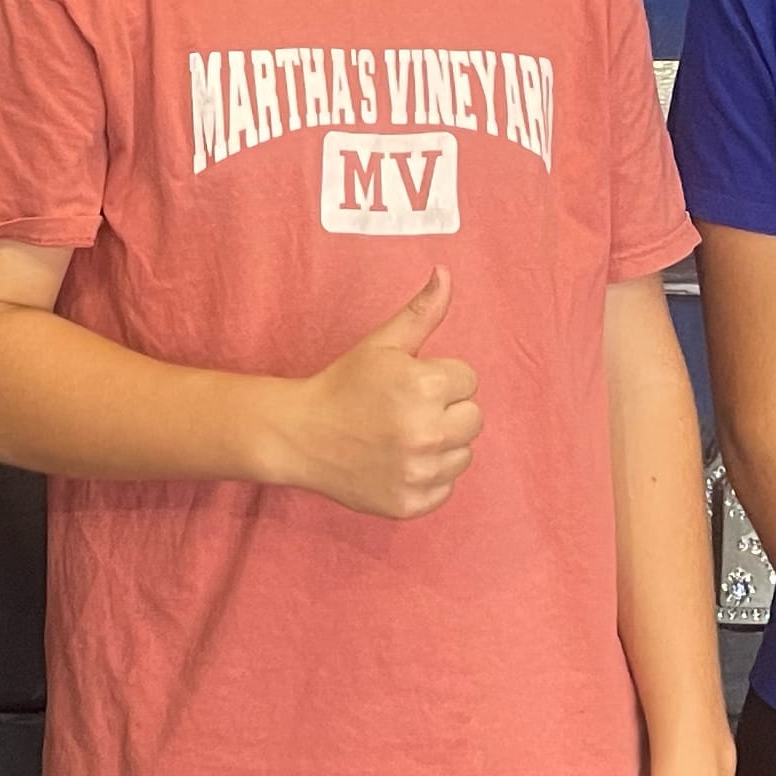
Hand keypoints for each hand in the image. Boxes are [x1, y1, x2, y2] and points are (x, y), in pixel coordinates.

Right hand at [276, 270, 477, 518]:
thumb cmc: (344, 384)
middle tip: (407, 410)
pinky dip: (428, 477)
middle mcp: (427, 432)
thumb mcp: (382, 344)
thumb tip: (446, 273)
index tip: (409, 385)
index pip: (468, 380)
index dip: (439, 378)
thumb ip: (421, 312)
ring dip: (442, 445)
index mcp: (424, 386)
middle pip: (474, 419)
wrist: (301, 435)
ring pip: (464, 454)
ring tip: (402, 435)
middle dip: (447, 410)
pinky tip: (398, 461)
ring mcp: (420, 472)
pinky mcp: (412, 503)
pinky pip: (447, 487)